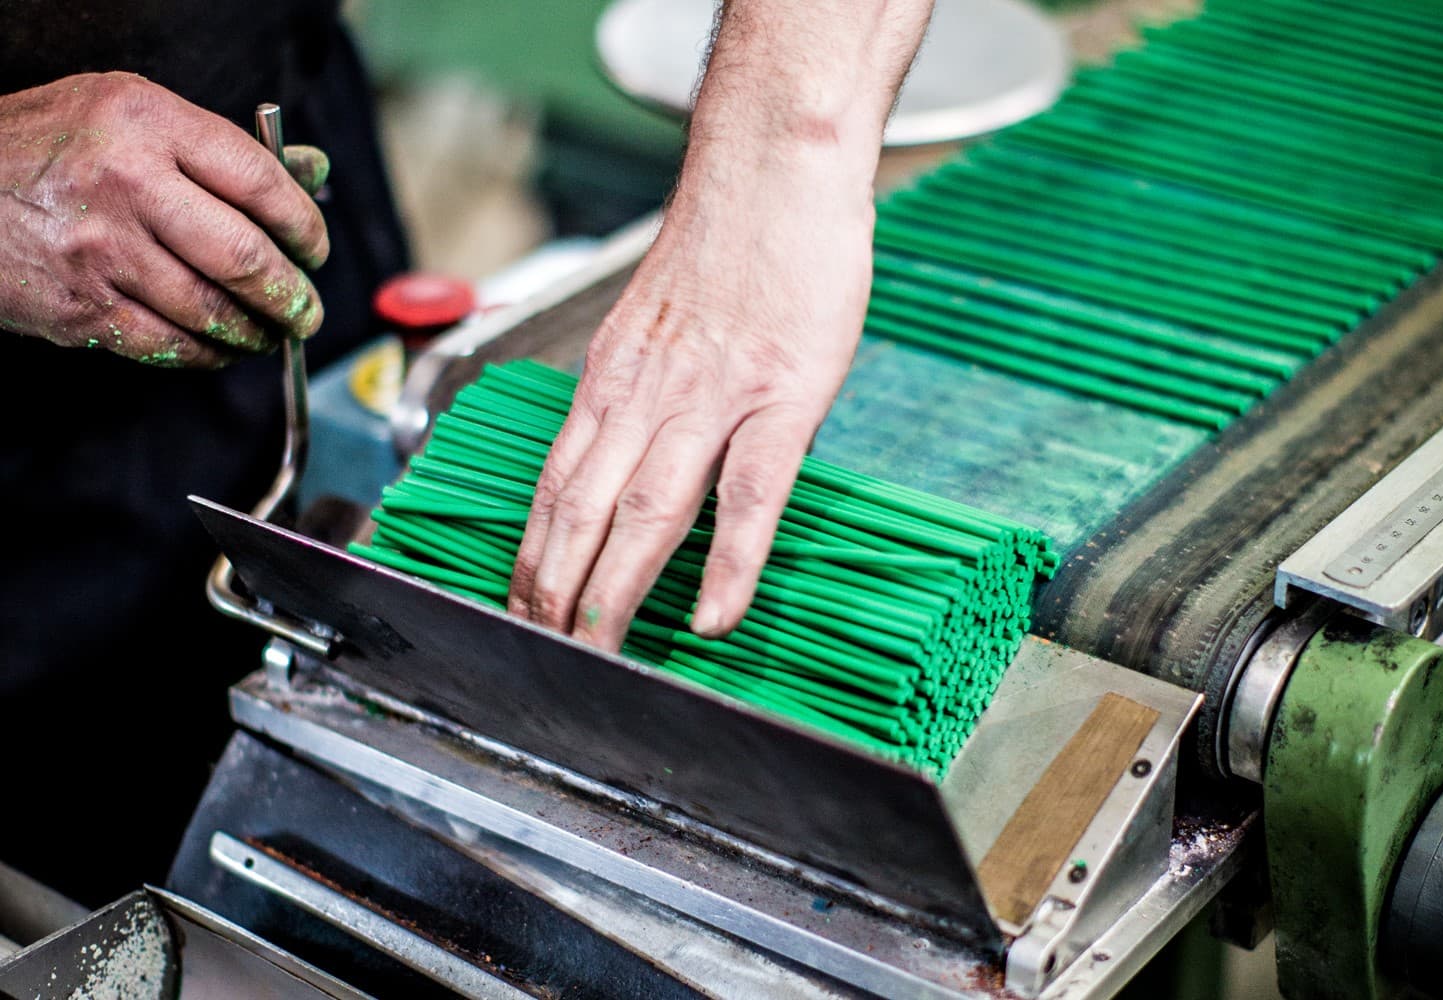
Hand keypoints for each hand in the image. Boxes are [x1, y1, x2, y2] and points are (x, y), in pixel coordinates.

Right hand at [0, 72, 329, 367]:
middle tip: (306, 310)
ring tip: (269, 331)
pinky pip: (169, 344)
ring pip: (212, 310)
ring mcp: (100, 249)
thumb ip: (223, 147)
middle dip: (293, 296)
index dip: (305, 225)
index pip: (260, 181)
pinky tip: (220, 346)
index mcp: (146, 123)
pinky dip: (207, 354)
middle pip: (246, 257)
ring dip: (255, 332)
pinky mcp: (80, 304)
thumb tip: (313, 170)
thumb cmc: (48, 147)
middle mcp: (125, 183)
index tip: (315, 249)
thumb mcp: (130, 116)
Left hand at [507, 148, 874, 650]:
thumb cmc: (724, 245)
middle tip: (541, 653)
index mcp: (611, 379)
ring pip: (647, 512)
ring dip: (614, 592)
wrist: (773, 169)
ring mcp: (712, 399)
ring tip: (600, 655)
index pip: (555, 484)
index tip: (522, 606)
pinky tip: (712, 617)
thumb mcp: (653, 322)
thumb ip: (637, 389)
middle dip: (555, 591)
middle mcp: (645, 395)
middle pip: (584, 511)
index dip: (533, 554)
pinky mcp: (780, 398)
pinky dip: (727, 563)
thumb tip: (628, 453)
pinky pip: (748, 496)